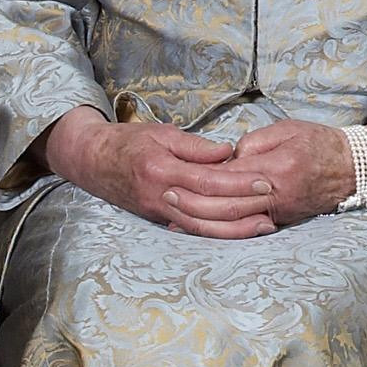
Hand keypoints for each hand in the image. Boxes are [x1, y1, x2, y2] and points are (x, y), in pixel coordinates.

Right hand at [47, 112, 322, 238]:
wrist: (91, 161)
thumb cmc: (127, 142)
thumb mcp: (160, 133)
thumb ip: (195, 146)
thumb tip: (228, 153)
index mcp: (162, 169)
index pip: (208, 180)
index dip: (239, 182)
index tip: (266, 179)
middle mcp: (160, 195)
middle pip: (209, 209)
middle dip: (245, 208)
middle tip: (275, 201)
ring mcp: (159, 212)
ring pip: (202, 227)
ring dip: (236, 229)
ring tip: (266, 224)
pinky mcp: (159, 220)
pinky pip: (191, 230)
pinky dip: (217, 234)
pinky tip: (239, 232)